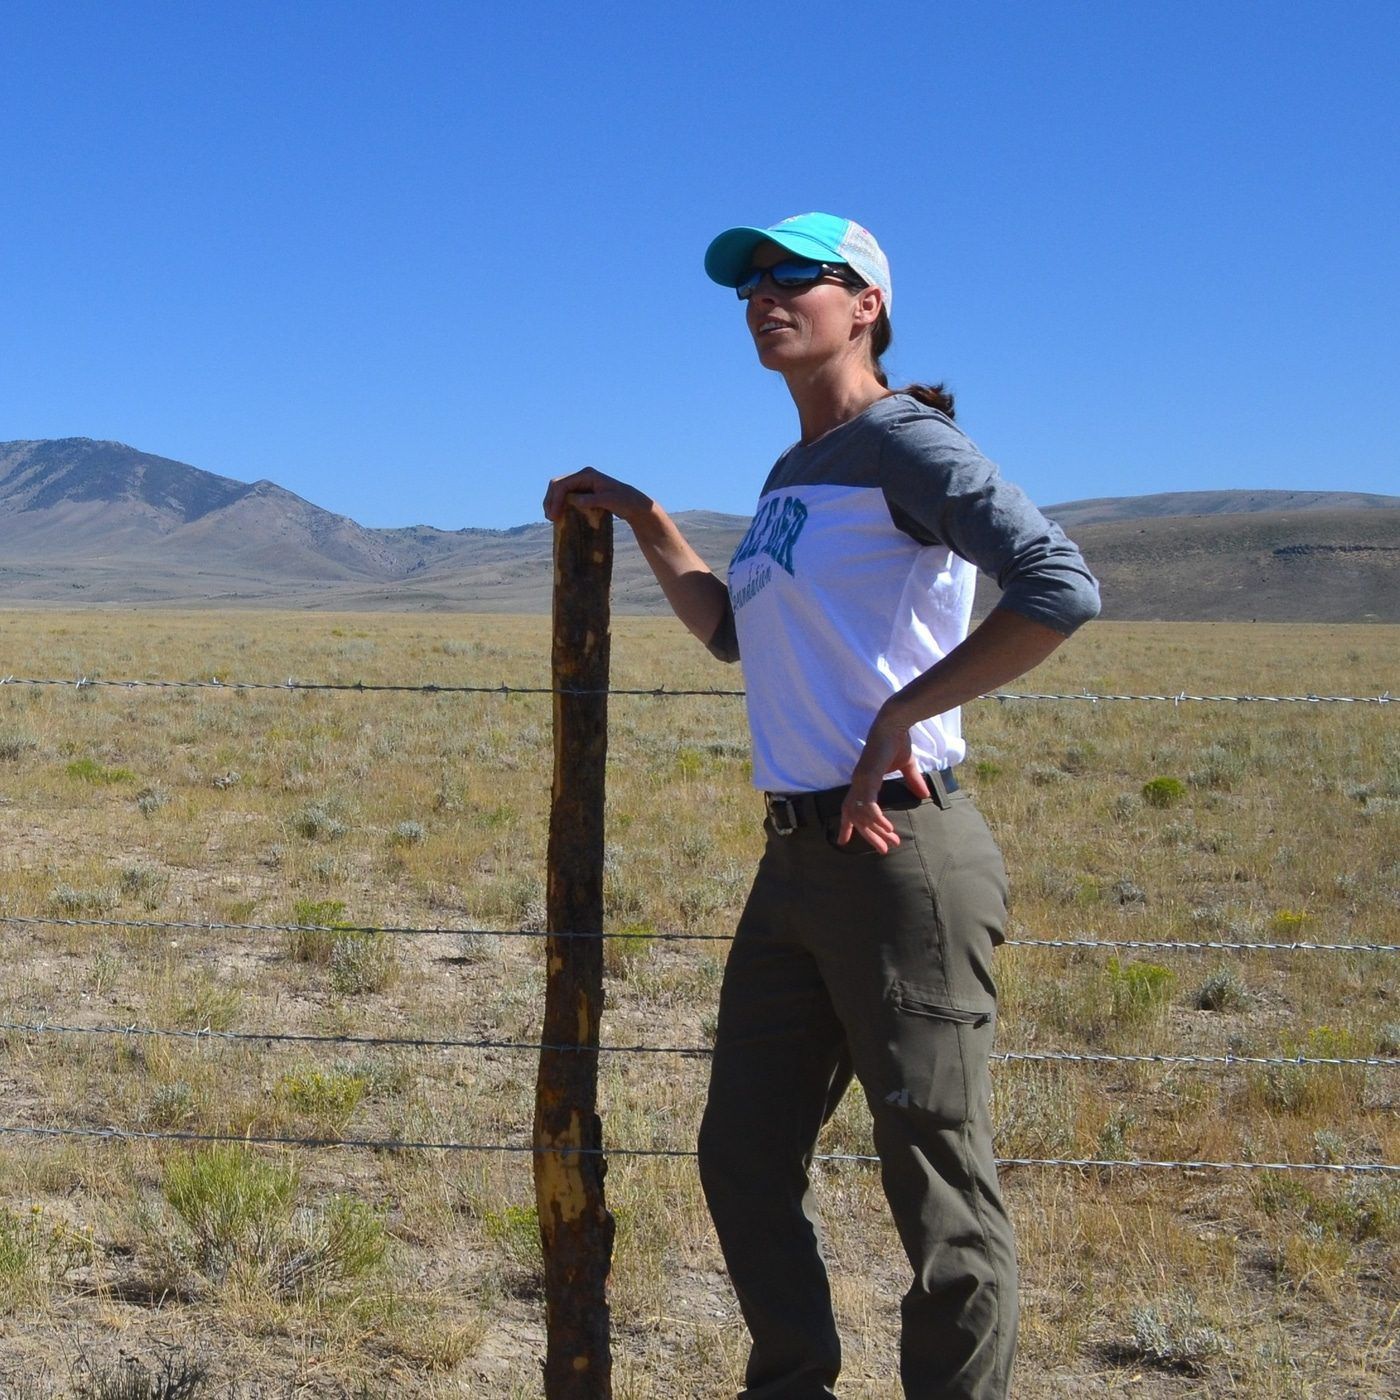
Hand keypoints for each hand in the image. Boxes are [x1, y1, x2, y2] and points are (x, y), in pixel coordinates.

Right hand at [543, 467, 653, 528]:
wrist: (633, 503)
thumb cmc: (624, 501)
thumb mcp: (610, 501)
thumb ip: (593, 500)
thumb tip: (575, 501)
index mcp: (587, 475)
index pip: (563, 485)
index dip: (555, 500)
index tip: (554, 516)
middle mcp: (581, 476)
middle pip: (556, 485)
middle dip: (550, 500)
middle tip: (550, 518)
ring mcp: (580, 483)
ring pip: (558, 490)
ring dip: (552, 502)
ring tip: (552, 518)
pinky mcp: (581, 491)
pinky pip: (565, 496)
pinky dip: (559, 504)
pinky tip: (558, 515)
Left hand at [836, 716, 930, 853]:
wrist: (894, 723)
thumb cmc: (898, 741)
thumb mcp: (907, 766)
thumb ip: (913, 781)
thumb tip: (924, 795)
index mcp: (863, 781)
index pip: (851, 808)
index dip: (847, 825)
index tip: (843, 842)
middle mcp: (858, 783)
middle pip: (856, 816)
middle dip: (869, 835)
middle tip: (883, 850)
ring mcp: (861, 780)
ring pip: (863, 814)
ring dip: (876, 830)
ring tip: (892, 842)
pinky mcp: (868, 777)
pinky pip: (869, 803)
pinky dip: (876, 817)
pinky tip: (886, 827)